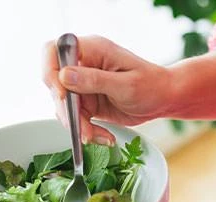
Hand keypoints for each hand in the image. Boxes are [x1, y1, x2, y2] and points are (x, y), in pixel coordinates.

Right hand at [43, 35, 171, 143]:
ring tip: (98, 137)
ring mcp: (83, 84)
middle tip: (82, 130)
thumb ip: (95, 79)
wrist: (164, 99)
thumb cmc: (152, 85)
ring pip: (64, 105)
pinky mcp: (87, 101)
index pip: (54, 51)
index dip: (51, 72)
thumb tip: (64, 76)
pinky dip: (86, 130)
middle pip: (55, 84)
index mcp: (92, 50)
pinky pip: (75, 118)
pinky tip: (104, 137)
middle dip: (67, 110)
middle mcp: (83, 64)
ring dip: (77, 125)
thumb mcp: (126, 84)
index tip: (63, 97)